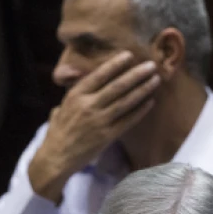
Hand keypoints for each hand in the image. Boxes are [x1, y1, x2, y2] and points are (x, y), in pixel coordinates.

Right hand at [28, 51, 160, 202]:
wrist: (56, 158)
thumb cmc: (58, 132)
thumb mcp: (62, 106)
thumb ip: (75, 93)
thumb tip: (82, 78)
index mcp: (76, 95)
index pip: (99, 75)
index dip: (115, 64)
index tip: (129, 55)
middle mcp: (88, 106)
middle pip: (117, 86)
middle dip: (136, 74)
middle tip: (151, 65)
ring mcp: (99, 121)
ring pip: (125, 102)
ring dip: (142, 89)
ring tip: (155, 79)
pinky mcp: (107, 136)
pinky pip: (127, 121)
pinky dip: (140, 111)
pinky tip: (150, 102)